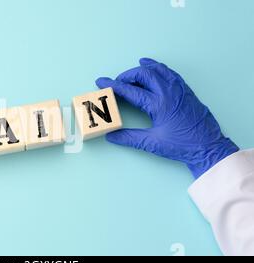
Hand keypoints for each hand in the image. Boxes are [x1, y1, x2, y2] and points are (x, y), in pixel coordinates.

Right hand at [96, 58, 238, 178]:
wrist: (209, 147)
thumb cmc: (182, 146)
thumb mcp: (153, 143)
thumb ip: (130, 138)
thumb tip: (112, 135)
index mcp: (159, 105)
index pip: (131, 91)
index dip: (114, 86)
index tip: (101, 82)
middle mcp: (169, 93)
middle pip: (144, 74)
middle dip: (127, 75)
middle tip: (117, 82)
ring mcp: (179, 90)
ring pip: (158, 70)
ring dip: (143, 68)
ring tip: (132, 70)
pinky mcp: (186, 91)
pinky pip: (170, 73)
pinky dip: (159, 68)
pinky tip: (154, 68)